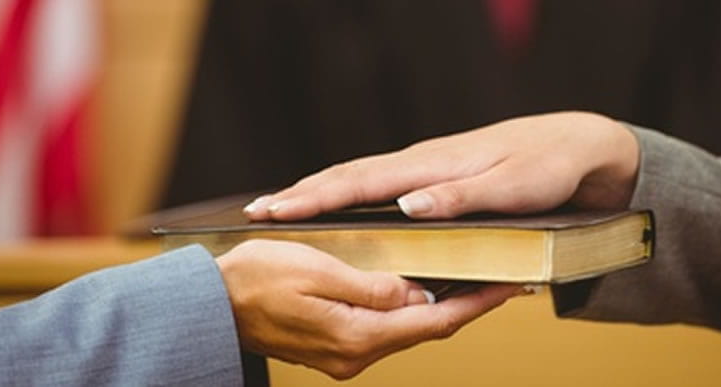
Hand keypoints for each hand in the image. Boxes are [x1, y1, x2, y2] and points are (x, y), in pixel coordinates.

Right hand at [215, 239, 519, 379]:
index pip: (435, 322)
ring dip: (437, 308)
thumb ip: (373, 285)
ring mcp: (345, 356)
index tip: (509, 287)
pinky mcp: (335, 348)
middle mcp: (356, 355)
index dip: (477, 303)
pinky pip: (384, 329)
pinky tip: (418, 291)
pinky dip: (407, 311)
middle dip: (465, 304)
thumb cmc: (254, 280)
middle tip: (499, 278)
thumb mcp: (317, 270)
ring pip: (407, 330)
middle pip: (427, 329)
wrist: (211, 305)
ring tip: (469, 280)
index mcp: (357, 336)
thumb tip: (418, 295)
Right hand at [244, 111, 638, 220]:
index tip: (275, 210)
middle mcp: (421, 164)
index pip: (361, 183)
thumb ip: (461, 199)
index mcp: (433, 167)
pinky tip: (336, 206)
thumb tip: (407, 207)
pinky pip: (377, 185)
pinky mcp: (433, 176)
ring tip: (279, 209)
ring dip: (318, 193)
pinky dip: (347, 193)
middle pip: (348, 177)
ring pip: (359, 179)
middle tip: (256, 213)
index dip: (315, 198)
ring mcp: (425, 168)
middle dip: (300, 195)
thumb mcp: (512, 188)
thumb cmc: (546, 168)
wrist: (576, 145)